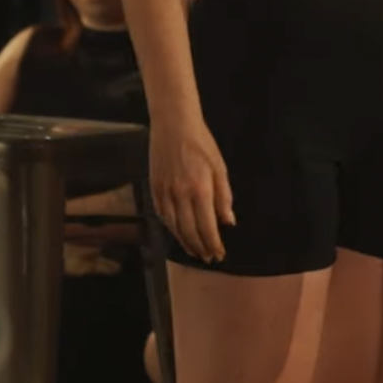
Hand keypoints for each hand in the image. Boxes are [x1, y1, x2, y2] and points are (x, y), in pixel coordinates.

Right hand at [151, 115, 233, 262]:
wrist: (173, 124)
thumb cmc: (202, 143)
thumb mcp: (220, 167)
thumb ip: (224, 197)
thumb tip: (228, 222)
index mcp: (200, 190)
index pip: (207, 227)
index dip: (213, 243)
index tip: (219, 254)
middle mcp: (180, 195)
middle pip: (189, 231)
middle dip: (200, 247)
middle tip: (207, 258)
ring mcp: (165, 192)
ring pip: (174, 227)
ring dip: (184, 242)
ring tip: (194, 251)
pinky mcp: (154, 188)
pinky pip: (162, 215)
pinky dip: (171, 228)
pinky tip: (177, 234)